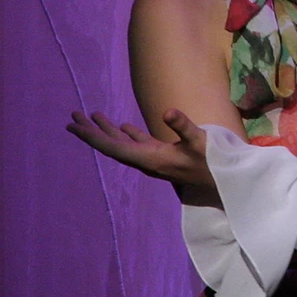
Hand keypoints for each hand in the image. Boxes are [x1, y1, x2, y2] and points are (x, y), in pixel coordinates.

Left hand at [66, 108, 216, 193]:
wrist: (223, 185)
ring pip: (124, 144)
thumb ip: (183, 126)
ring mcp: (153, 159)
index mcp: (149, 158)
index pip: (113, 147)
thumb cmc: (213, 164)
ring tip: (93, 115)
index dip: (92, 137)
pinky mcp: (162, 156)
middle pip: (112, 145)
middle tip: (73, 116)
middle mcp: (146, 160)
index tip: (73, 126)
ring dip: (107, 130)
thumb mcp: (200, 143)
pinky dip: (128, 134)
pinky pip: (138, 144)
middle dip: (92, 131)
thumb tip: (168, 111)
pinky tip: (123, 126)